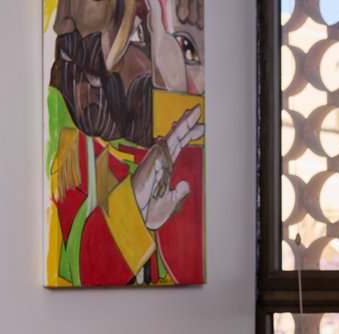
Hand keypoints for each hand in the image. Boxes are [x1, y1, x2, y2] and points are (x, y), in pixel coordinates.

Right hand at [133, 105, 204, 229]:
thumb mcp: (171, 204)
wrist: (136, 219)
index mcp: (165, 168)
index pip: (178, 146)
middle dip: (187, 123)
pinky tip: (182, 125)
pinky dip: (173, 135)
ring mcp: (156, 160)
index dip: (189, 135)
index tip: (201, 127)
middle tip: (198, 110)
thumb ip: (179, 194)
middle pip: (176, 137)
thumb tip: (185, 184)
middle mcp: (160, 161)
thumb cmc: (149, 212)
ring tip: (195, 112)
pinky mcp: (152, 163)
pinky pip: (164, 146)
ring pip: (172, 138)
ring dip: (183, 124)